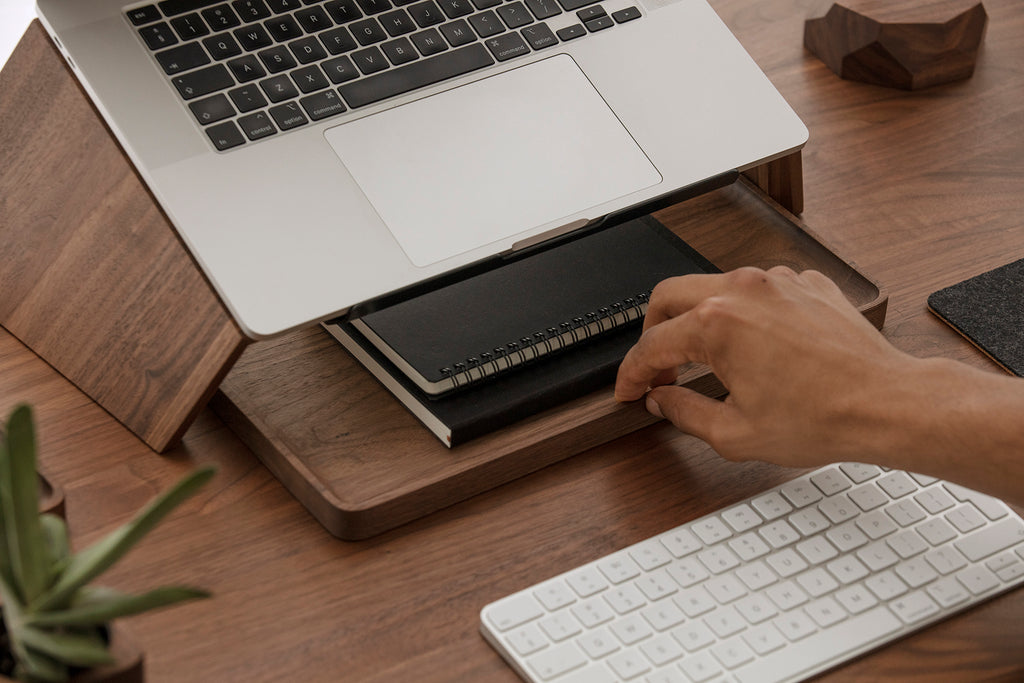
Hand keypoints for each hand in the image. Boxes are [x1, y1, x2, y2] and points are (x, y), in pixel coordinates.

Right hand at [614, 266, 915, 466]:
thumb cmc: (823, 417)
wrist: (886, 403)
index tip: (631, 389)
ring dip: (699, 318)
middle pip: (669, 297)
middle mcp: (743, 290)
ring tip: (706, 358)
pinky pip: (758, 289)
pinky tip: (754, 346)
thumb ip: (683, 413)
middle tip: (657, 366)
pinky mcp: (805, 284)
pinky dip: (744, 313)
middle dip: (653, 332)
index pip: (652, 344)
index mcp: (717, 323)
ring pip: (713, 286)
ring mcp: (777, 282)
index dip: (632, 373)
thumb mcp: (735, 433)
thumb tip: (663, 400)